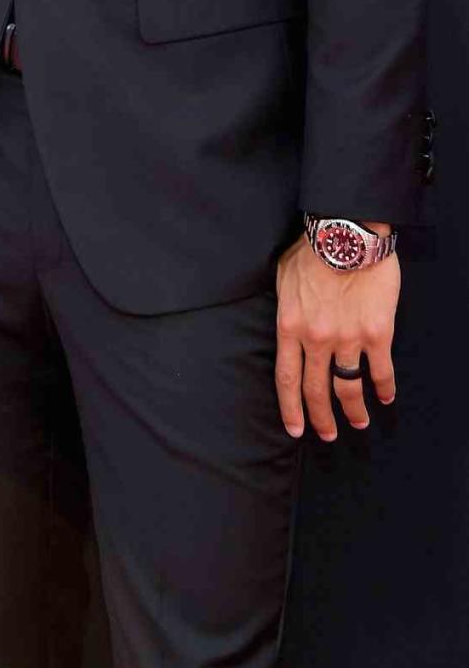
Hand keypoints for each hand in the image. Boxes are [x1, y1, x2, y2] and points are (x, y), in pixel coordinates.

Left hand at [274, 226, 399, 440]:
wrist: (346, 233)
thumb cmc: (311, 250)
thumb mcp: (282, 279)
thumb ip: (285, 308)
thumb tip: (287, 323)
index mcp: (290, 326)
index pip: (286, 378)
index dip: (290, 407)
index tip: (295, 428)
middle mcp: (316, 339)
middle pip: (316, 390)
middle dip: (321, 418)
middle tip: (327, 434)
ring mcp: (347, 339)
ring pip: (349, 387)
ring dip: (353, 410)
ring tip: (358, 422)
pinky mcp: (377, 333)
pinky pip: (381, 371)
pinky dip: (384, 388)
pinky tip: (385, 397)